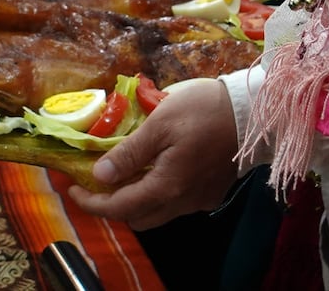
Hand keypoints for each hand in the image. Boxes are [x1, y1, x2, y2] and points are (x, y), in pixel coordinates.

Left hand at [68, 78, 240, 229]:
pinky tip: (158, 167)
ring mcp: (201, 200)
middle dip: (113, 204)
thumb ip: (129, 152)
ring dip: (137, 198)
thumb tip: (99, 175)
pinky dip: (160, 192)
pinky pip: (178, 202)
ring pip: (158, 212)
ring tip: (126, 171)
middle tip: (98, 179)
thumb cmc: (205, 110)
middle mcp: (184, 202)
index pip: (119, 208)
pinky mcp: (213, 193)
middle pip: (137, 217)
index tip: (73, 187)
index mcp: (168, 186)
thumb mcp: (160, 123)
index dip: (91, 202)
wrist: (255, 111)